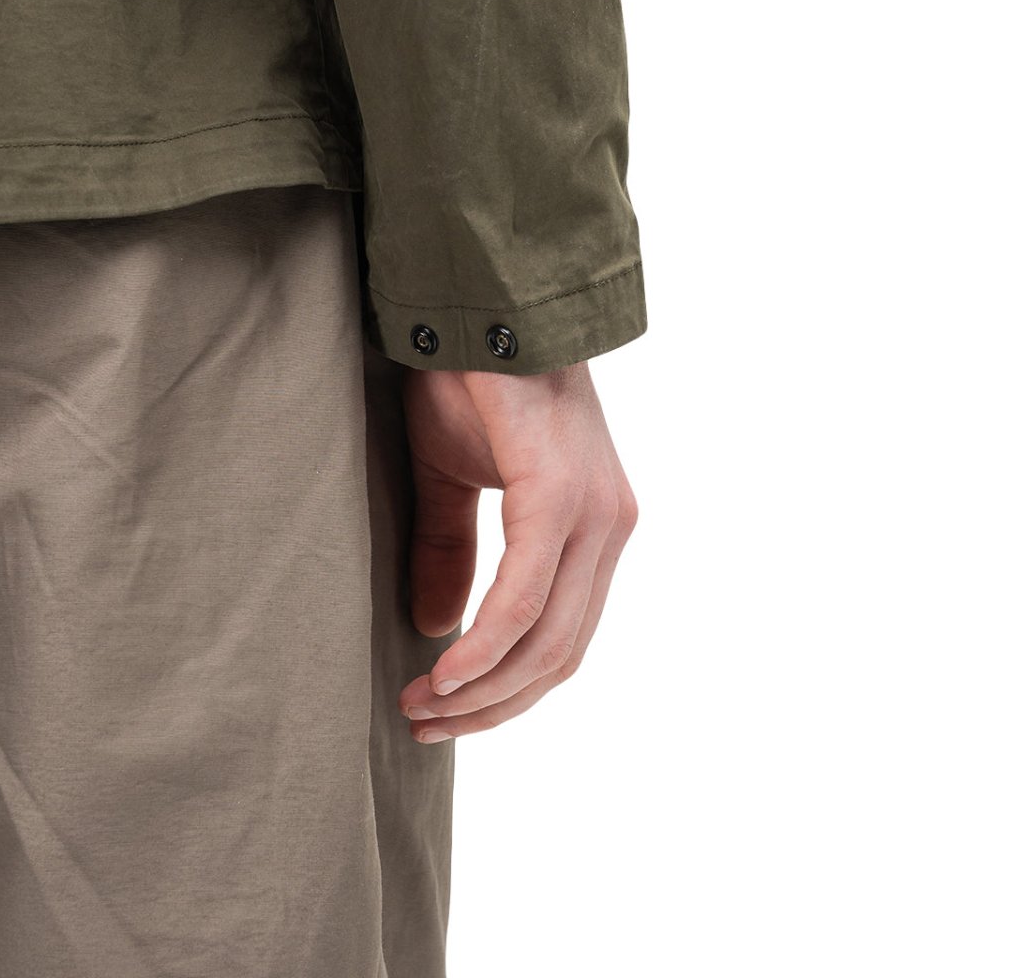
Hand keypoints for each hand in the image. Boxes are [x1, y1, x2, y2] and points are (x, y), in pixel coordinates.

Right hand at [397, 360, 637, 741]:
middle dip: (492, 706)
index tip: (444, 713)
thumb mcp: (451, 480)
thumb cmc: (468, 383)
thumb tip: (438, 628)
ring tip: (422, 708)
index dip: (505, 692)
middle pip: (560, 655)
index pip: (562, 640)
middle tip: (425, 726)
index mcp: (592, 529)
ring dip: (483, 689)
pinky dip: (485, 645)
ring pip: (549, 639)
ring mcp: (595, 513)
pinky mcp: (560, 492)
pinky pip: (527, 595)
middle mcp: (609, 528)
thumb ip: (452, 552)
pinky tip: (444, 671)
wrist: (476, 304)